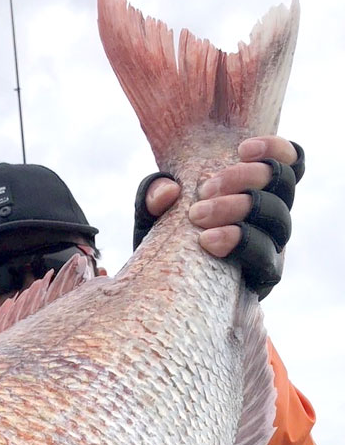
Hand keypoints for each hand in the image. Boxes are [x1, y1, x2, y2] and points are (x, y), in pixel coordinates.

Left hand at [133, 137, 304, 298]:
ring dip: (239, 209)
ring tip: (198, 216)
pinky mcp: (265, 279)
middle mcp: (272, 219)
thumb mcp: (152, 216)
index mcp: (258, 193)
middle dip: (246, 178)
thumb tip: (169, 191)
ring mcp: (273, 248)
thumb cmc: (164, 246)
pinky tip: (209, 242)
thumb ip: (154, 194)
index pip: (291, 164)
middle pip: (283, 185)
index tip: (241, 149)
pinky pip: (266, 258)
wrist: (162, 295)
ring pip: (279, 219)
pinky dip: (240, 243)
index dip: (277, 150)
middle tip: (205, 188)